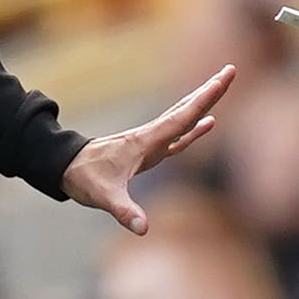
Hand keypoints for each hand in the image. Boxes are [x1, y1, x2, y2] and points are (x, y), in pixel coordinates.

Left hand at [62, 64, 235, 233]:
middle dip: (210, 91)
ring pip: (184, 118)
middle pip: (187, 109)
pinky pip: (179, 135)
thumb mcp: (105, 197)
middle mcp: (152, 135)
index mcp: (147, 140)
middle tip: (231, 70)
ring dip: (203, 103)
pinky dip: (195, 128)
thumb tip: (143, 229)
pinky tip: (208, 124)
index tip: (222, 78)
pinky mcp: (150, 152)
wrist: (68, 168)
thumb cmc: (86, 179)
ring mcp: (152, 142)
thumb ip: (125, 212)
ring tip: (222, 85)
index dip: (205, 99)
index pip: (182, 117)